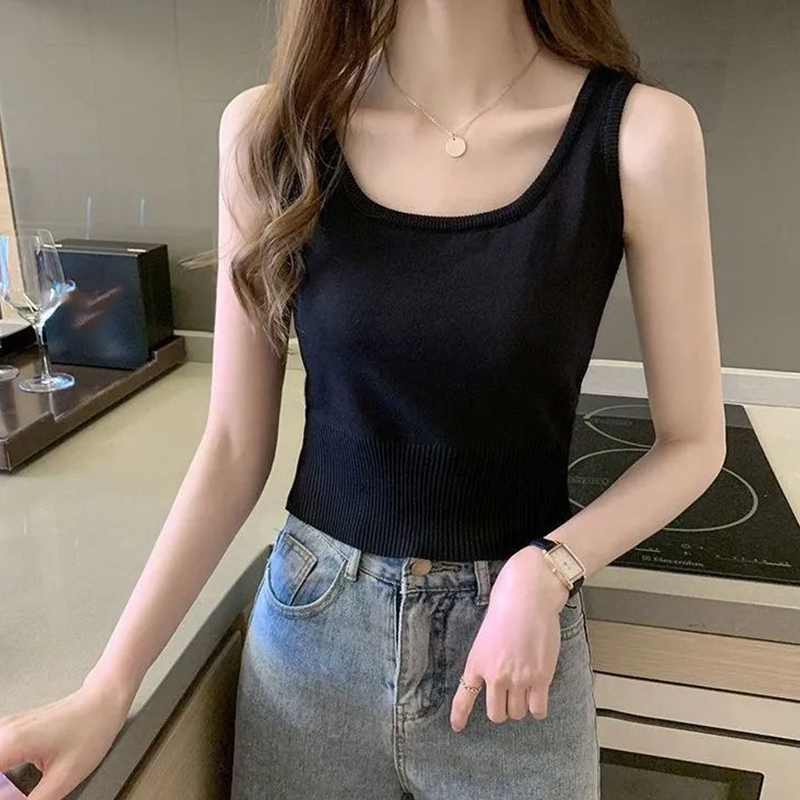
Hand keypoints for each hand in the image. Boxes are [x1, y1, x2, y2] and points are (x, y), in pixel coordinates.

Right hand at [0, 672, 133, 799]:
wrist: (104, 701)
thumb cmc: (92, 729)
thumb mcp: (63, 778)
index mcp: (13, 742)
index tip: (10, 797)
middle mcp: (5, 730)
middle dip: (0, 787)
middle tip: (14, 795)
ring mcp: (8, 726)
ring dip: (0, 781)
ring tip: (13, 791)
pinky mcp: (13, 728)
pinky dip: (0, 771)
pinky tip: (8, 784)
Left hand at [449, 545, 569, 731]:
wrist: (528, 596)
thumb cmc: (506, 608)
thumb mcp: (486, 635)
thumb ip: (488, 659)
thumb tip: (496, 678)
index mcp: (476, 662)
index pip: (464, 696)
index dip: (459, 715)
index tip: (456, 727)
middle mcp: (495, 675)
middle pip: (497, 714)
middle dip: (502, 709)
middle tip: (509, 697)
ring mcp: (518, 679)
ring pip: (518, 713)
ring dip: (521, 706)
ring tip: (526, 690)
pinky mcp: (541, 678)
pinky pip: (538, 709)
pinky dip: (538, 708)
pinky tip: (538, 699)